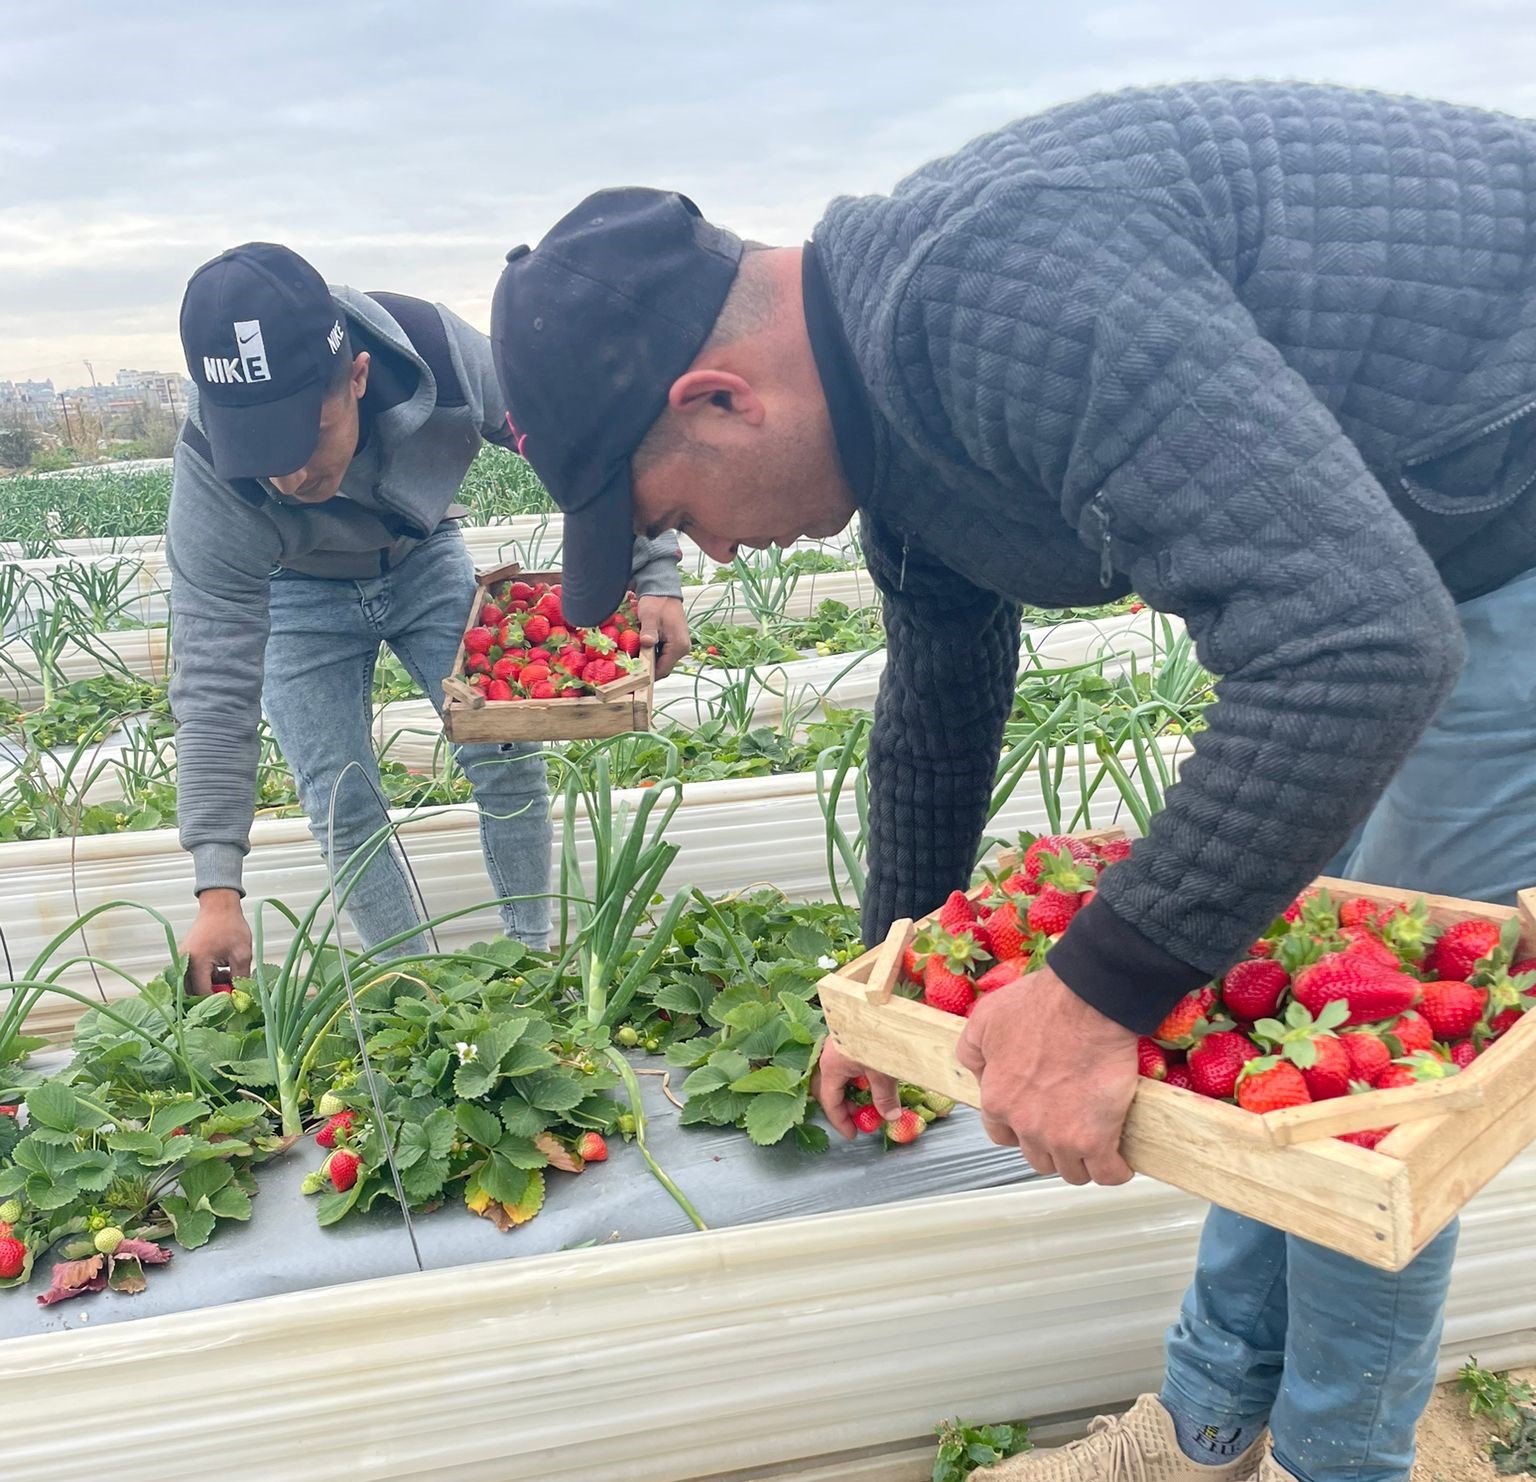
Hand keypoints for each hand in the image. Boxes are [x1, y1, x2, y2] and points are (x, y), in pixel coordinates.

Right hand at [180, 889, 252, 995]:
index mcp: (196, 962)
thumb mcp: (241, 953)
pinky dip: (207, 977)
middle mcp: (184, 962)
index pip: (203, 993)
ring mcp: (182, 959)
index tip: (233, 1002)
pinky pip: (193, 975)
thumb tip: (241, 996)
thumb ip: (240, 977)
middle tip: (231, 991)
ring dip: (211, 985)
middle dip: (213, 994)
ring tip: (230, 976)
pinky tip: (224, 971)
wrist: (219, 905)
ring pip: (194, 984)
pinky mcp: (185, 957)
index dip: (219, 1001)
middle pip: (194, 991)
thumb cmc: (230, 925)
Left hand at [636, 595, 690, 678]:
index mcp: (679, 645)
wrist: (663, 591)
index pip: (663, 670)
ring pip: (661, 662)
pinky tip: (640, 650)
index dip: (648, 676)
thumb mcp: (650, 617)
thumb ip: (648, 632)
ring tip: (633, 658)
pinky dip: (651, 655)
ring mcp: (679, 646)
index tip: (632, 676)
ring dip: (648, 662)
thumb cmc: (657, 602)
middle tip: (630, 668)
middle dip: (647, 669)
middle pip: (663, 668)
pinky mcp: (674, 643)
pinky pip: (662, 655)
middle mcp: (682, 649)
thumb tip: (646, 643)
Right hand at [812, 1038, 900, 1138]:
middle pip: (828, 1089)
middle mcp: (830, 1056)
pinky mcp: (848, 1038)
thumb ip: (885, 1096)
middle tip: (859, 1119)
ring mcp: (838, 1046)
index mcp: (831, 1066)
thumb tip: (890, 1117)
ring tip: (868, 1099)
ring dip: (850, 1091)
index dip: (840, 1122)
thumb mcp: (882, 1071)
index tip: (853, 1135)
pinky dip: (856, 1077)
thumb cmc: (876, 1036)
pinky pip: (846, 1064)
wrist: (876, 1004)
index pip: (829, 1102)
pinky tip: (871, 1077)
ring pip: (838, 1076)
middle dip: (842, 1107)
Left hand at [956, 966, 1138, 1185]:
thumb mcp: (986, 1020)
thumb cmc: (1042, 1006)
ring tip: (1096, 1142)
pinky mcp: (1096, 1140)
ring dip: (1082, 1161)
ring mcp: (1060, 1137)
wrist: (1088, 1005)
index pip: (1001, 1135)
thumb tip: (978, 1074)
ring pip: (1071, 1171)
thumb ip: (973, 1052)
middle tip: (1068, 1125)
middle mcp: (1024, 1125)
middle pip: (1037, 1157)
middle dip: (1051, 1145)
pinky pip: (1107, 1174)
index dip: (1019, 1128)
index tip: (1035, 1119)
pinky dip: (1115, 1170)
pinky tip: (1119, 1158)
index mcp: (997, 1100)